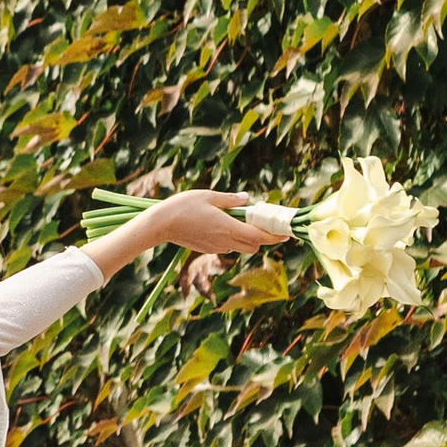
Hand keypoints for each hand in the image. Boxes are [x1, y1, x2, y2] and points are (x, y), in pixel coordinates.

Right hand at [82, 189, 293, 283]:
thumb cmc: (182, 206)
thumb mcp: (208, 196)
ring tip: (245, 222)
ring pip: (241, 247)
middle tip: (267, 224)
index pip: (259, 236)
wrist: (159, 225)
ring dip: (248, 238)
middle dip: (263, 238)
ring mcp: (216, 248)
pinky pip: (227, 247)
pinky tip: (224, 225)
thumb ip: (230, 200)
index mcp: (228, 227)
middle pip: (254, 246)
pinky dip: (233, 239)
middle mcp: (225, 241)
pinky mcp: (207, 249)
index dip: (275, 236)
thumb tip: (247, 200)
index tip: (287, 233)